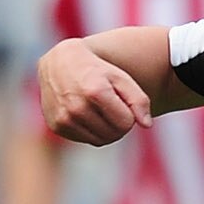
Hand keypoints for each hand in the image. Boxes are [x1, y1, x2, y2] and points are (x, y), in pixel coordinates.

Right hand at [38, 40, 152, 146]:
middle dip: (119, 123)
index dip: (129, 114)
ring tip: (101, 110)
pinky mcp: (57, 126)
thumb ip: (138, 100)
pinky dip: (91, 131)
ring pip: (100, 141)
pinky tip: (87, 114)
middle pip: (114, 134)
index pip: (126, 123)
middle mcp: (77, 107)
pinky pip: (85, 140)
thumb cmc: (96, 70)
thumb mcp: (120, 78)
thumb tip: (146, 125)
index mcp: (95, 92)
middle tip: (113, 107)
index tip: (122, 102)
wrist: (60, 62)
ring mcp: (64, 118)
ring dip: (106, 130)